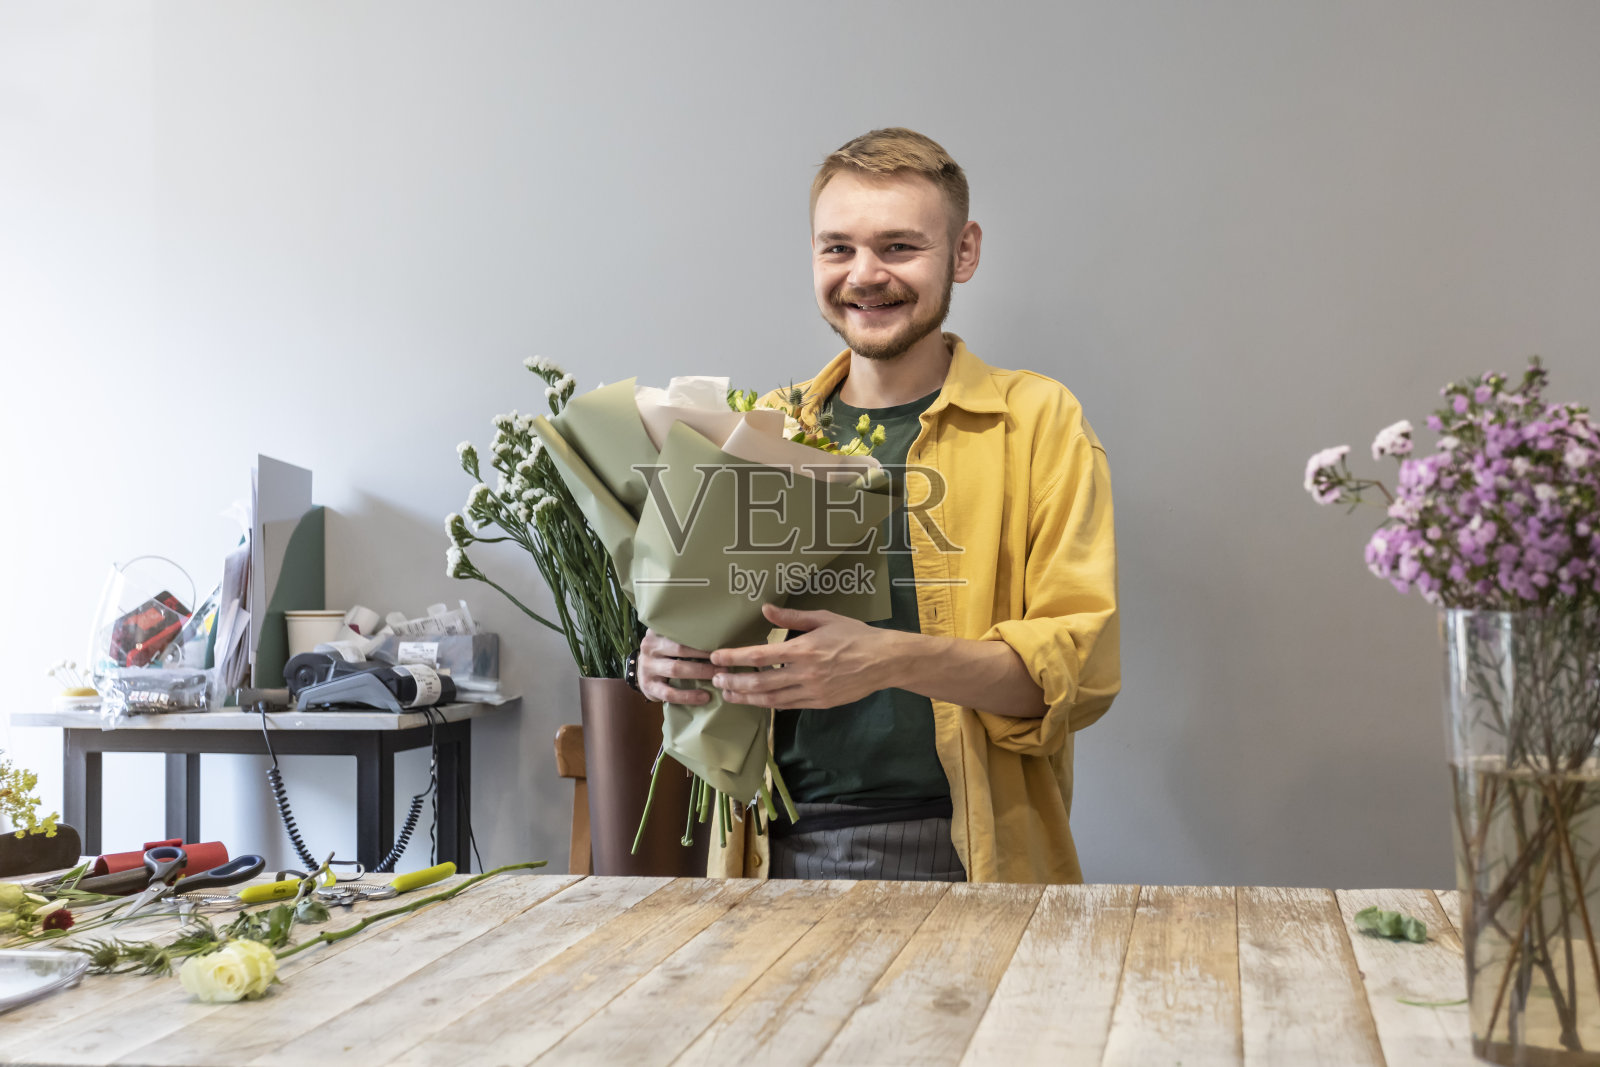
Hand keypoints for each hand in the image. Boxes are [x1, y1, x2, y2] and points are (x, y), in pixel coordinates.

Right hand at [637, 628, 715, 704]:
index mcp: (657, 632)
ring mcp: (647, 667)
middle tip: (725, 661)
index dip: (702, 636)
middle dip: (705, 655)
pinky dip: (689, 696)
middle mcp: (649, 647)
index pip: (680, 630)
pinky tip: (704, 697)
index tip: (721, 640)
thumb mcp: (670, 640)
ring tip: (719, 677)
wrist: (643, 673)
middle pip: (680, 648)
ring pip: (676, 669)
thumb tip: (720, 632)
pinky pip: (670, 693)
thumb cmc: (666, 655)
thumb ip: (686, 635)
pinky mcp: (648, 686)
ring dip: (700, 672)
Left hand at [708, 603, 898, 709]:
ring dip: (746, 697)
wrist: (883, 661)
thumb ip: (792, 618)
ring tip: (728, 694)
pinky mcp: (819, 703)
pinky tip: (756, 700)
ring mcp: (812, 692)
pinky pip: (787, 706)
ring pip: (770, 699)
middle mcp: (804, 673)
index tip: (717, 657)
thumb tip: (765, 610)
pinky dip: (768, 703)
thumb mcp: (824, 618)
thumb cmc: (854, 635)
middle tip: (716, 680)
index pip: (760, 655)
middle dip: (734, 682)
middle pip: (760, 682)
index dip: (734, 658)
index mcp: (803, 649)